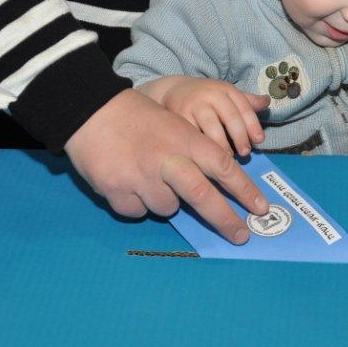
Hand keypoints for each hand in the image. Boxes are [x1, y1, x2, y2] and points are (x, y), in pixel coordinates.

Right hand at [65, 89, 268, 243]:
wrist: (87, 110)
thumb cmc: (134, 115)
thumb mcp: (172, 122)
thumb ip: (191, 150)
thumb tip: (212, 182)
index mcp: (183, 138)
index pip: (222, 166)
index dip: (244, 189)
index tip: (260, 207)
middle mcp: (166, 159)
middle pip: (202, 196)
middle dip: (225, 220)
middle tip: (241, 236)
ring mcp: (140, 177)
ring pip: (166, 208)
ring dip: (163, 200)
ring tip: (147, 177)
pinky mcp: (117, 191)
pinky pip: (137, 212)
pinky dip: (135, 203)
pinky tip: (126, 181)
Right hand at [139, 76, 269, 155]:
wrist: (173, 91)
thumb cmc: (206, 97)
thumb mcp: (226, 95)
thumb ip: (247, 101)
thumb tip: (268, 102)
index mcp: (226, 90)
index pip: (243, 107)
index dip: (253, 124)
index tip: (259, 141)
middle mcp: (211, 95)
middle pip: (230, 116)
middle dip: (240, 136)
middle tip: (245, 153)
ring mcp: (193, 105)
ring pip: (211, 127)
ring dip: (222, 144)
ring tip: (227, 158)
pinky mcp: (178, 117)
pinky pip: (192, 135)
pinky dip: (201, 147)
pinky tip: (206, 158)